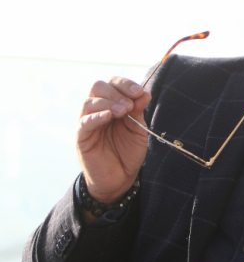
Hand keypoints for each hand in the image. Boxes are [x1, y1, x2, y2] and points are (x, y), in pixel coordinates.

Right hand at [76, 76, 151, 204]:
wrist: (120, 177)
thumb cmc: (128, 151)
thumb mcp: (138, 129)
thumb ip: (138, 111)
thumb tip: (144, 93)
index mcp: (112, 104)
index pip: (113, 83)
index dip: (125, 84)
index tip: (139, 93)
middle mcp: (98, 110)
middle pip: (98, 87)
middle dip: (116, 92)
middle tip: (130, 105)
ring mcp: (87, 122)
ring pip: (89, 102)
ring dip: (108, 103)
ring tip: (123, 112)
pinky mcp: (81, 137)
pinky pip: (84, 122)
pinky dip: (96, 116)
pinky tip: (108, 117)